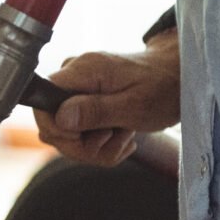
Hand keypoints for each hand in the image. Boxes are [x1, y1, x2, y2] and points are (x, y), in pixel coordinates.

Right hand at [34, 29, 179, 166]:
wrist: (178, 79)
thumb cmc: (163, 88)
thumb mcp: (134, 105)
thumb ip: (95, 110)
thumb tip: (60, 118)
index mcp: (82, 70)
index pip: (42, 104)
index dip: (58, 130)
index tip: (87, 137)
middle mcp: (74, 77)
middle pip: (52, 128)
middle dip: (84, 147)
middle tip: (115, 140)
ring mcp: (77, 90)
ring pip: (66, 137)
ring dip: (97, 148)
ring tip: (124, 135)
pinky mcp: (83, 102)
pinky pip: (78, 135)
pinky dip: (100, 144)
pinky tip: (121, 135)